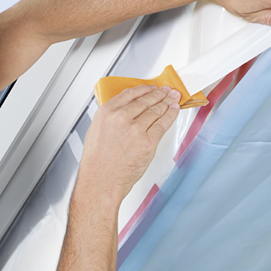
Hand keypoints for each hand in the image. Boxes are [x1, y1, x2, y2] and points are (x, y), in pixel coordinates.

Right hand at [77, 85, 180, 208]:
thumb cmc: (97, 162)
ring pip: (156, 111)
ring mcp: (136, 130)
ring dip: (167, 102)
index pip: (130, 93)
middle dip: (159, 94)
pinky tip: (174, 110)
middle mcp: (121, 118)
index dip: (144, 89)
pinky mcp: (148, 142)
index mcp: (106, 112)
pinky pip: (163, 124)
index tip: (151, 88)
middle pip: (146, 100)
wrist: (101, 182)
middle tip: (167, 90)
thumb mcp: (96, 130)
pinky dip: (171, 115)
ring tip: (173, 98)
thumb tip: (127, 110)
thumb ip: (111, 117)